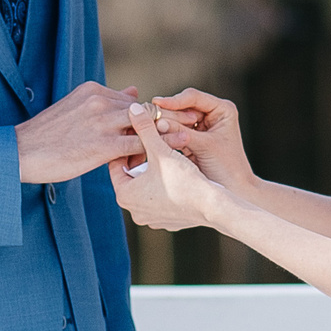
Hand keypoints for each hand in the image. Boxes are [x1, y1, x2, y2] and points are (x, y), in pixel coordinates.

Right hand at [15, 82, 139, 182]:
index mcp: (93, 90)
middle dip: (145, 129)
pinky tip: (133, 166)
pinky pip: (140, 146)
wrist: (21, 153)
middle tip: (138, 149)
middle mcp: (100, 101)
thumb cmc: (47, 135)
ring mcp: (103, 122)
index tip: (129, 136)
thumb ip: (106, 100)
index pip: (131, 101)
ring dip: (148, 142)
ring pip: (145, 127)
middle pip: (142, 112)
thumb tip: (133, 90)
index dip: (135, 119)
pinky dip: (143, 154)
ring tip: (136, 158)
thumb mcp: (76, 107)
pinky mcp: (105, 146)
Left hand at [107, 103, 229, 231]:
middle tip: (152, 143)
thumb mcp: (161, 150)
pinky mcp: (167, 222)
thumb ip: (145, 128)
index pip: (117, 164)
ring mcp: (151, 219)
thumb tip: (133, 108)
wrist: (213, 207)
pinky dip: (166, 187)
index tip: (137, 134)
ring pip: (147, 188)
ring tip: (166, 156)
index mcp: (124, 195)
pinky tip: (178, 175)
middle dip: (142, 159)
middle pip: (132, 177)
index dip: (128, 146)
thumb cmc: (184, 179)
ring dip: (154, 173)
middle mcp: (134, 211)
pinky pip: (161, 200)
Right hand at [149, 88, 254, 190]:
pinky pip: (174, 133)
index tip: (156, 103)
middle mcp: (211, 115)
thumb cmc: (227, 168)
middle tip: (147, 118)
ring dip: (163, 125)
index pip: (193, 97)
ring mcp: (200, 127)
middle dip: (166, 114)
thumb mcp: (205, 146)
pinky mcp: (191, 140)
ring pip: (176, 120)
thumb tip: (158, 121)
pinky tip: (151, 139)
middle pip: (182, 107)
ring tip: (146, 129)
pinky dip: (164, 136)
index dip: (174, 100)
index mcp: (222, 110)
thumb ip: (182, 132)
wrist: (235, 191)